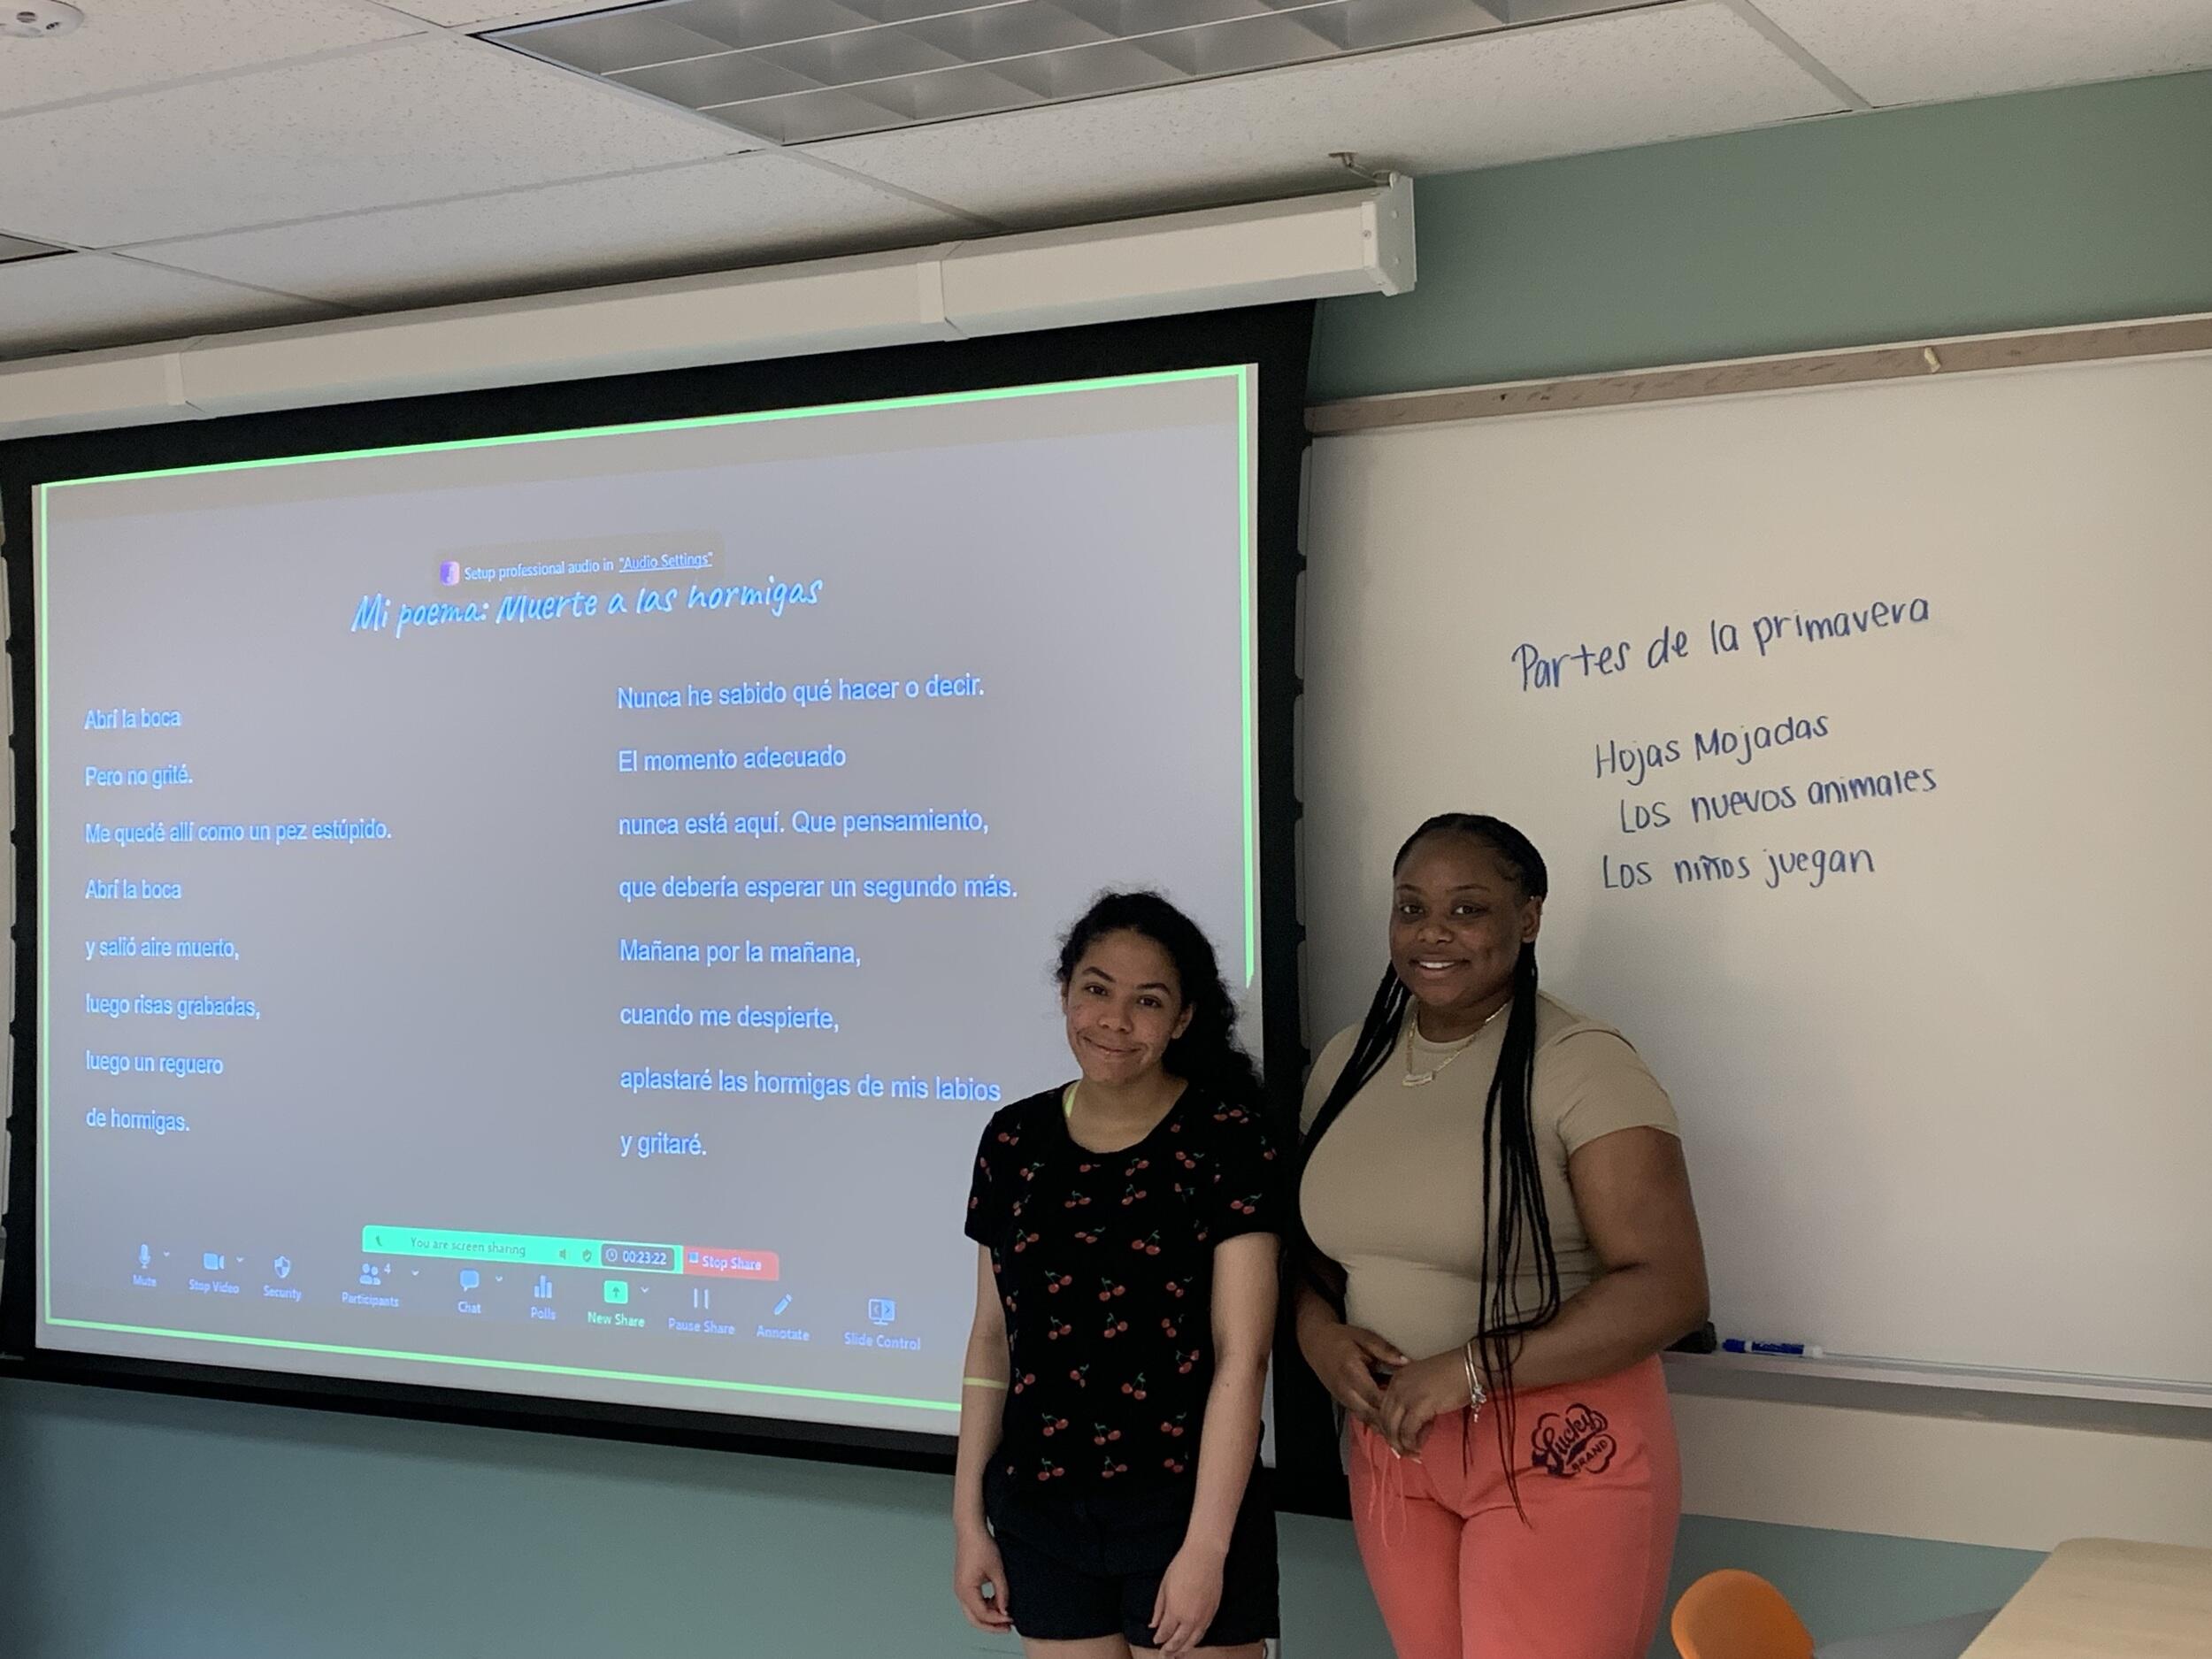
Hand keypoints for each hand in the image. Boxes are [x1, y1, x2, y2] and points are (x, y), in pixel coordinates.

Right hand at [952, 1523, 1011, 1632]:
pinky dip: (985, 1606)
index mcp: (966, 1590)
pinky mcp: (964, 1583)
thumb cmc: (981, 1546)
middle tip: (1007, 1627)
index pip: (983, 1614)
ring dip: (989, 1615)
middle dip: (991, 1625)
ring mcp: (961, 1588)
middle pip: (974, 1619)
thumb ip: (1002, 1593)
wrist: (971, 1531)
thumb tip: (1005, 1610)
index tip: (1011, 1618)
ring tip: (1005, 1613)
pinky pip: (973, 1602)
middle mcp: (960, 1592)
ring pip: (973, 1612)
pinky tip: (997, 1602)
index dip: (998, 1619)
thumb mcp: (997, 1571)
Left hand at [1149, 1542, 1225, 1656]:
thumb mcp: (1164, 1586)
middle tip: (1164, 1657)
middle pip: (1179, 1641)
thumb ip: (1159, 1608)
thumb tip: (1153, 1625)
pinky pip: (1204, 1632)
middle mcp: (1190, 1618)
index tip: (1156, 1641)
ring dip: (1184, 1649)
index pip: (1166, 1632)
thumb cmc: (1182, 1567)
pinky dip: (1196, 1640)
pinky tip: (1192, 1642)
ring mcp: (1203, 1617)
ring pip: (1193, 1640)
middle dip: (1170, 1651)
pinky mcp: (1213, 1612)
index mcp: (1175, 1611)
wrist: (1205, 1556)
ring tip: (1177, 1655)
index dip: (1160, 1639)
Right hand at [1297, 1318, 1406, 1423]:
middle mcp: (1346, 1389)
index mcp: (1352, 1372)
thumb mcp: (1364, 1337)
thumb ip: (1385, 1350)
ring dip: (1383, 1425)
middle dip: (1391, 1421)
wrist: (1316, 1342)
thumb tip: (1406, 1361)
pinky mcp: (1343, 1402)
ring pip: (1366, 1419)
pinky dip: (1375, 1421)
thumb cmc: (1340, 1338)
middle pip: (1370, 1414)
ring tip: (1404, 1429)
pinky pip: (1361, 1416)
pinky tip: (1390, 1423)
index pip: (1375, 1396)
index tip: (1411, 1406)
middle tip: (1412, 1424)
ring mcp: (1343, 1398)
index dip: (1393, 1404)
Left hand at [1375, 1349, 1473, 1458]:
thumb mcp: (1426, 1389)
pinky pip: (1407, 1431)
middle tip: (1404, 1453)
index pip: (1383, 1408)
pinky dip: (1411, 1443)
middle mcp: (1397, 1386)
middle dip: (1393, 1440)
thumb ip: (1416, 1407)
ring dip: (1401, 1445)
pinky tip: (1418, 1449)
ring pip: (1393, 1427)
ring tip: (1412, 1454)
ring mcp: (1406, 1395)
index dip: (1389, 1428)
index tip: (1398, 1441)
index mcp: (1397, 1379)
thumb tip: (1414, 1433)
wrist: (1469, 1367)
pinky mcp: (1419, 1405)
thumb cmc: (1454, 1377)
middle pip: (1384, 1419)